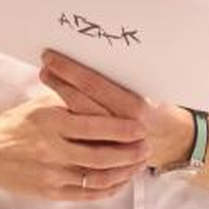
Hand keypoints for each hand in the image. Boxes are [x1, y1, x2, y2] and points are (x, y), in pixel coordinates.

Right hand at [0, 93, 149, 200]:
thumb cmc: (16, 125)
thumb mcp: (42, 105)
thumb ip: (69, 102)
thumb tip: (99, 94)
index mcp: (51, 122)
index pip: (94, 127)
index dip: (120, 129)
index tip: (140, 127)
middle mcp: (52, 149)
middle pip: (100, 154)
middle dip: (128, 152)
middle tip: (146, 147)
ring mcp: (51, 173)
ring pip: (96, 176)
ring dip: (122, 172)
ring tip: (137, 164)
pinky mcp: (50, 191)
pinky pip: (85, 193)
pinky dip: (105, 189)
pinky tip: (119, 182)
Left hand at [39, 50, 194, 169]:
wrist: (164, 137)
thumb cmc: (149, 106)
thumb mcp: (140, 89)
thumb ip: (115, 81)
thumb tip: (86, 51)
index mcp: (133, 107)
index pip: (94, 85)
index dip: (70, 71)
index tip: (51, 57)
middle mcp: (123, 127)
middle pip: (82, 104)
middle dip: (60, 83)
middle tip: (44, 66)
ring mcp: (115, 145)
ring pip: (79, 122)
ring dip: (60, 98)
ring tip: (46, 78)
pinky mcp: (106, 157)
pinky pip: (81, 142)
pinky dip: (65, 125)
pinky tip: (52, 109)